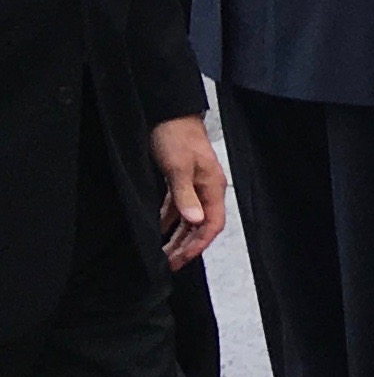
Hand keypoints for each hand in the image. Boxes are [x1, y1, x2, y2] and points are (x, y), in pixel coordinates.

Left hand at [151, 115, 226, 267]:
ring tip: (162, 253)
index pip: (211, 225)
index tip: (181, 260)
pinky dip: (168, 221)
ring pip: (188, 219)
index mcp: (212, 188)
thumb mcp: (178, 167)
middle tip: (168, 264)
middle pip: (200, 226)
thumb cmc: (176, 136)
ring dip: (176, 236)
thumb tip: (195, 222)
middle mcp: (206, 190)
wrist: (167, 112)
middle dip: (185, 246)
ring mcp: (194, 185)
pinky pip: (177, 208)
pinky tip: (157, 229)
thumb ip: (185, 195)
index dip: (198, 245)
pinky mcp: (180, 180)